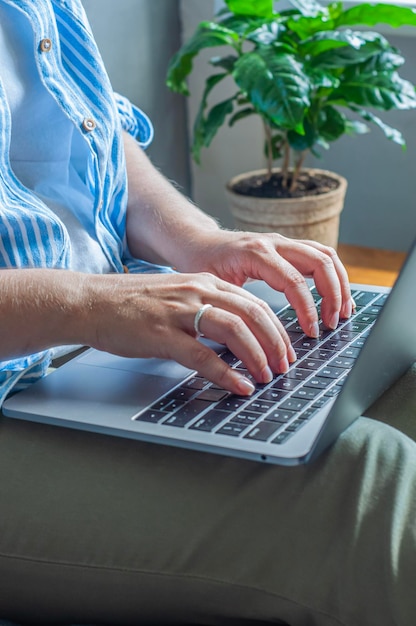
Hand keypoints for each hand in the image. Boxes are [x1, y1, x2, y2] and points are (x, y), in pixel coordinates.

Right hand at [87, 272, 296, 395]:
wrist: (91, 301)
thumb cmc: (132, 303)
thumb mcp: (177, 296)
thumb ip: (206, 309)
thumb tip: (235, 338)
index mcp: (204, 282)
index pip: (254, 302)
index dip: (276, 329)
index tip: (285, 350)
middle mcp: (197, 292)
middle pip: (253, 314)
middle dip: (276, 343)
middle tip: (285, 366)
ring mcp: (180, 312)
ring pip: (235, 330)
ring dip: (258, 356)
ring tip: (268, 377)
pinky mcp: (162, 334)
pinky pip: (203, 356)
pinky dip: (227, 374)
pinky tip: (239, 387)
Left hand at [176, 230, 352, 335]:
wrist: (198, 243)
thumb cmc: (201, 265)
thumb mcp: (212, 286)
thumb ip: (234, 306)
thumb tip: (251, 340)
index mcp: (255, 253)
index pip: (293, 281)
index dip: (308, 309)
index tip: (312, 332)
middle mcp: (274, 242)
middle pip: (320, 261)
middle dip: (333, 295)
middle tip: (332, 323)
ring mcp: (284, 242)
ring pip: (325, 255)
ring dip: (340, 284)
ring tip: (344, 312)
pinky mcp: (288, 247)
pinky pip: (320, 256)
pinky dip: (333, 276)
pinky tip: (336, 298)